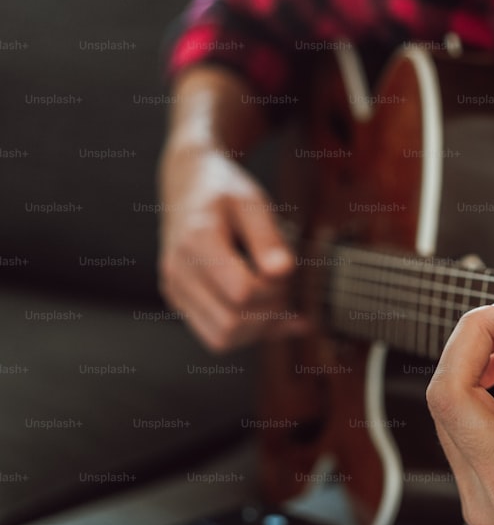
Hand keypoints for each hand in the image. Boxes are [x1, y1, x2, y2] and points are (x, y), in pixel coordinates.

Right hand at [157, 143, 306, 351]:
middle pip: (232, 322)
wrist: (188, 185)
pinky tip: (268, 312)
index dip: (274, 289)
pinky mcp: (180, 302)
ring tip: (273, 297)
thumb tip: (282, 272)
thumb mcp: (253, 201)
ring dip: (258, 328)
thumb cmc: (224, 192)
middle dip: (270, 311)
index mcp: (197, 241)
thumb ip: (268, 237)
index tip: (285, 269)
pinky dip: (247, 332)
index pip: (242, 292)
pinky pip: (215, 337)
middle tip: (284, 285)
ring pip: (222, 339)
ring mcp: (176, 290)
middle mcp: (178, 271)